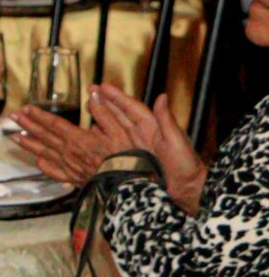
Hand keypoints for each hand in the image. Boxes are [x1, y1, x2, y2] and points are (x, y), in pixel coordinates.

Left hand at [15, 103, 117, 183]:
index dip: (39, 115)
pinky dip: (43, 165)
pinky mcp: (72, 178)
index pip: (54, 124)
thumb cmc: (125, 157)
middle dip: (27, 125)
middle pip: (43, 136)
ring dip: (28, 144)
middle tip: (12, 117)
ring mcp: (68, 166)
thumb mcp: (119, 130)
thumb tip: (94, 94)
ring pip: (43, 153)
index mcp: (78, 139)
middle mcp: (68, 152)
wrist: (126, 184)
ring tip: (14, 137)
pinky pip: (53, 171)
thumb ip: (104, 112)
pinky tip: (37, 160)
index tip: (26, 108)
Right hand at [90, 85, 206, 210]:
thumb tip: (162, 97)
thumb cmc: (186, 166)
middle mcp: (143, 134)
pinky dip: (104, 134)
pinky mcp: (132, 158)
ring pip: (116, 126)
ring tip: (89, 104)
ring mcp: (136, 146)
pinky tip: (94, 131)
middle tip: (91, 90)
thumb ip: (167, 120)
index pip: (132, 108)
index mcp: (154, 127)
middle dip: (106, 101)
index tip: (102, 87)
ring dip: (103, 114)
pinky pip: (115, 143)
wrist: (186, 189)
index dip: (117, 97)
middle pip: (121, 114)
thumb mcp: (177, 142)